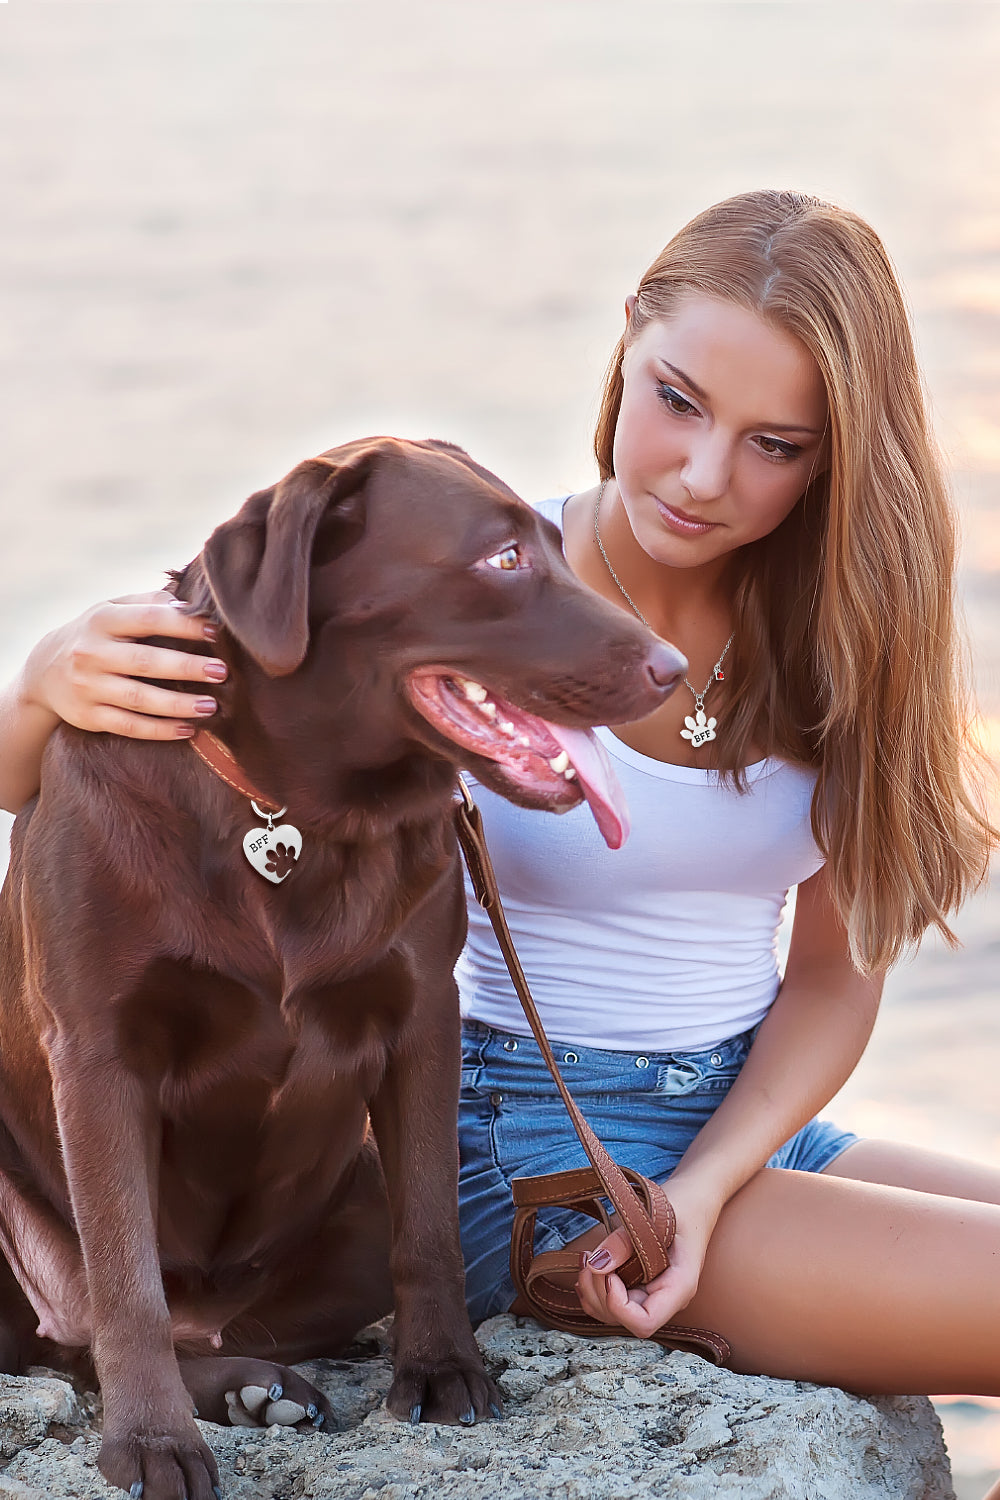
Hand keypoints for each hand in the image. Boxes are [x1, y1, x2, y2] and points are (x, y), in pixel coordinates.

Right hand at [23, 591, 225, 739]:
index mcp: (102, 620)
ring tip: (211, 706)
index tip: (214, 632)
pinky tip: (187, 729)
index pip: (147, 619)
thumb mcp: (112, 610)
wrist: (43, 671)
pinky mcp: (88, 716)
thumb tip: (191, 605)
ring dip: (178, 704)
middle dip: (186, 667)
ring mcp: (88, 687)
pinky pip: (129, 726)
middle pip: (145, 662)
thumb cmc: (96, 635)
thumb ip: (148, 603)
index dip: (183, 624)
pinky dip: (159, 730)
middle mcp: (91, 653)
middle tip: (221, 671)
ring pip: (139, 699)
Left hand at [575, 1175, 720, 1338]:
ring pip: (613, 1314)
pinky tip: (590, 1266)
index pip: (644, 1323)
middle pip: (623, 1320)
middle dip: (599, 1292)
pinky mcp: (640, 1287)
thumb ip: (624, 1241)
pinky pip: (611, 1302)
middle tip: (590, 1258)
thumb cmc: (682, 1206)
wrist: (694, 1199)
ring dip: (592, 1290)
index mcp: (679, 1287)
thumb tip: (596, 1264)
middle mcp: (665, 1299)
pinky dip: (593, 1288)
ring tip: (588, 1257)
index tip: (609, 1273)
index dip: (618, 1305)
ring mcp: (652, 1295)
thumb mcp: (655, 1216)